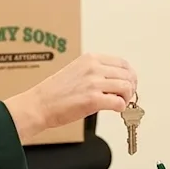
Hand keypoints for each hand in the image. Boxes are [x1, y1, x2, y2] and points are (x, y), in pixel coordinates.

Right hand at [5, 53, 136, 141]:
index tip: (129, 84)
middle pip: (128, 75)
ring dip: (127, 98)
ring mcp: (94, 83)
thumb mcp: (76, 71)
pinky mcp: (93, 99)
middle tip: (126, 97)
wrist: (39, 104)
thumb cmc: (55, 92)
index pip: (123, 63)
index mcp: (90, 59)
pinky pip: (119, 103)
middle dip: (131, 88)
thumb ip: (95, 72)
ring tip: (119, 104)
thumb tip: (117, 80)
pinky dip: (120, 108)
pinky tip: (114, 110)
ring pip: (127, 88)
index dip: (129, 75)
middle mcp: (94, 68)